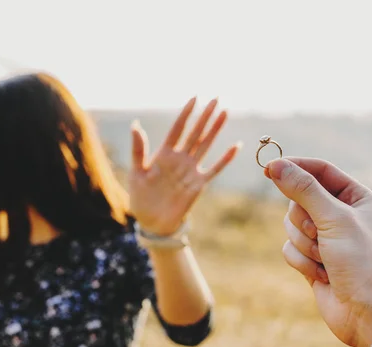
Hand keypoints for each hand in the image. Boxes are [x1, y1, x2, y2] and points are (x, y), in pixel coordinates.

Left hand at [128, 97, 240, 235]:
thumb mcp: (137, 172)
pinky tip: (236, 146)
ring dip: (215, 130)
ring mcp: (190, 170)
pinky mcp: (198, 184)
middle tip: (216, 98)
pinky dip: (225, 159)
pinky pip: (215, 169)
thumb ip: (138, 149)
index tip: (195, 98)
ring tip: (225, 113)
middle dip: (205, 116)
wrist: (152, 222)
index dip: (186, 114)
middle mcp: (180, 159)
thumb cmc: (141, 197)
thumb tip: (135, 124)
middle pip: (195, 133)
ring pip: (206, 145)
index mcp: (164, 154)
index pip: (178, 129)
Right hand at [266, 157, 371, 346]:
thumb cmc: (362, 261)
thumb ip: (303, 189)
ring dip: (305, 244)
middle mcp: (341, 215)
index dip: (295, 168)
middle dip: (305, 220)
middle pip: (299, 200)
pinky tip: (322, 275)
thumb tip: (276, 165)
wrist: (369, 313)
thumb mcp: (334, 218)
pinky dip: (302, 261)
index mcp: (357, 198)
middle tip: (320, 234)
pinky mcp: (312, 260)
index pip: (320, 171)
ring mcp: (326, 239)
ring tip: (326, 259)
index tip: (268, 169)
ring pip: (291, 226)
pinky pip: (290, 249)